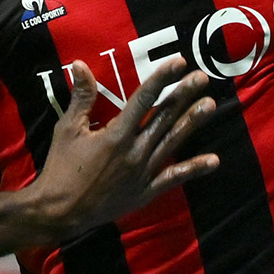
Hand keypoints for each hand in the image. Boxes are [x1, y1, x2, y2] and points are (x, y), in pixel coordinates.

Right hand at [27, 56, 221, 238]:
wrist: (60, 211)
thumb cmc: (61, 168)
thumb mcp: (67, 129)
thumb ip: (81, 97)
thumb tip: (81, 64)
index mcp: (116, 134)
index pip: (144, 99)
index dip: (162, 79)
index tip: (179, 62)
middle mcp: (135, 151)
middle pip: (164, 117)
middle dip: (184, 95)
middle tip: (202, 77)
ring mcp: (143, 172)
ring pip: (172, 142)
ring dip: (192, 122)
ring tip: (210, 104)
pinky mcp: (146, 192)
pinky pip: (173, 178)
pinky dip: (194, 169)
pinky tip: (214, 160)